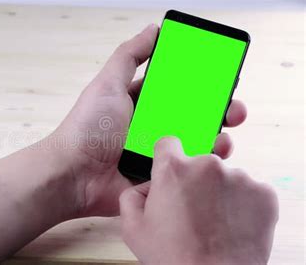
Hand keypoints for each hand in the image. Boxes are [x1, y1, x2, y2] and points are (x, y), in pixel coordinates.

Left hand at [52, 24, 246, 216]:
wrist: (74, 175)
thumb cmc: (87, 128)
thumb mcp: (108, 84)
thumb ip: (130, 55)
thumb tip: (154, 29)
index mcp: (141, 103)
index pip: (179, 89)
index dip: (201, 83)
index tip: (222, 78)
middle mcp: (152, 126)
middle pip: (193, 115)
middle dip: (218, 110)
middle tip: (234, 108)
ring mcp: (158, 152)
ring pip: (196, 142)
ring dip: (217, 136)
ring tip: (225, 133)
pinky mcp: (161, 177)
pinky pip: (188, 169)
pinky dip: (203, 163)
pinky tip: (213, 156)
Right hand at [119, 137, 278, 264]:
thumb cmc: (175, 258)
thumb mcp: (132, 228)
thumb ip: (131, 196)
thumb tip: (145, 187)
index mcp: (173, 169)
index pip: (168, 143)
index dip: (167, 158)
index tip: (171, 172)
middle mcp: (207, 165)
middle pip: (198, 162)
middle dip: (194, 181)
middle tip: (190, 210)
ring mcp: (239, 177)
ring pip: (225, 177)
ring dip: (219, 192)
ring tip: (212, 223)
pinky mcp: (263, 193)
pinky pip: (249, 190)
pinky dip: (241, 204)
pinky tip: (230, 225)